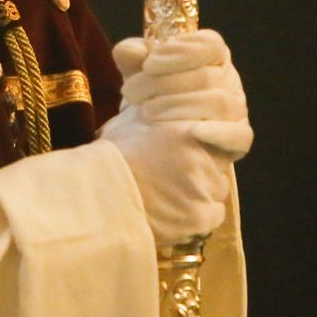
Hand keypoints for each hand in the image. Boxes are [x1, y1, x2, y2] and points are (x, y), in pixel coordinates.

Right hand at [99, 105, 231, 244]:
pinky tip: (176, 213)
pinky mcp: (199, 216)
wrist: (97, 196)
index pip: (219, 136)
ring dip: (201, 193)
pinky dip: (198, 216)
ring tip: (172, 196)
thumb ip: (157, 112)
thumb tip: (163, 100)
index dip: (204, 146)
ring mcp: (203, 187)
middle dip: (203, 170)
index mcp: (189, 128)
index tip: (188, 155)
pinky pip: (214, 215)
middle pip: (219, 164)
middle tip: (175, 177)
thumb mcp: (132, 120)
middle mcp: (202, 155)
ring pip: (217, 190)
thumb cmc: (110, 157)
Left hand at [112, 30, 252, 159]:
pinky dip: (219, 133)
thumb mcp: (137, 75)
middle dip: (164, 83)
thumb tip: (130, 51)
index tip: (149, 63)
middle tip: (131, 92)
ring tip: (145, 112)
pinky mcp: (238, 140)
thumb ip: (132, 58)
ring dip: (178, 105)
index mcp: (212, 58)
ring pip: (219, 102)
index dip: (182, 51)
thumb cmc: (152, 99)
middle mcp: (229, 81)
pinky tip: (193, 132)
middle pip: (207, 75)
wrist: (152, 143)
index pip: (210, 45)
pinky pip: (239, 135)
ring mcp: (236, 111)